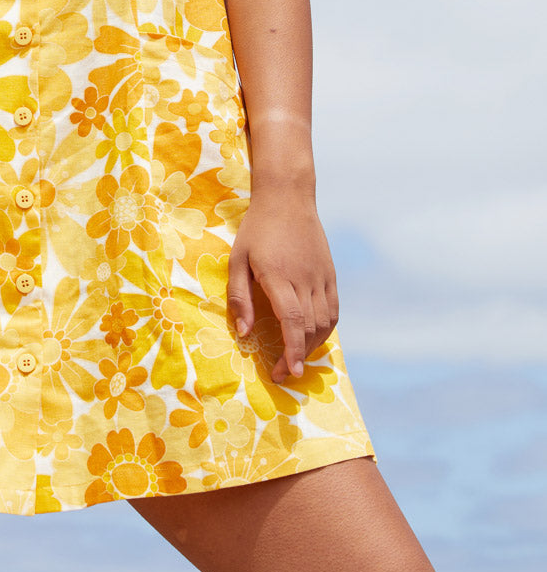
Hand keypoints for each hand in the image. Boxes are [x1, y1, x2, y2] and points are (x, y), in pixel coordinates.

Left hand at [226, 195, 338, 383]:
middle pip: (310, 327)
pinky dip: (326, 329)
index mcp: (278, 276)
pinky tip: (313, 337)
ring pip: (325, 321)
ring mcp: (321, 276)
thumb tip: (244, 333)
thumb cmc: (256, 229)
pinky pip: (334, 309)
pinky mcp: (330, 273)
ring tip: (296, 358)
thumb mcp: (237, 259)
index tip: (288, 372)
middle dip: (298, 355)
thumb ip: (239, 297)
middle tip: (283, 373)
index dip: (292, 349)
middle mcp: (304, 279)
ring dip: (313, 345)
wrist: (287, 198)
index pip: (292, 320)